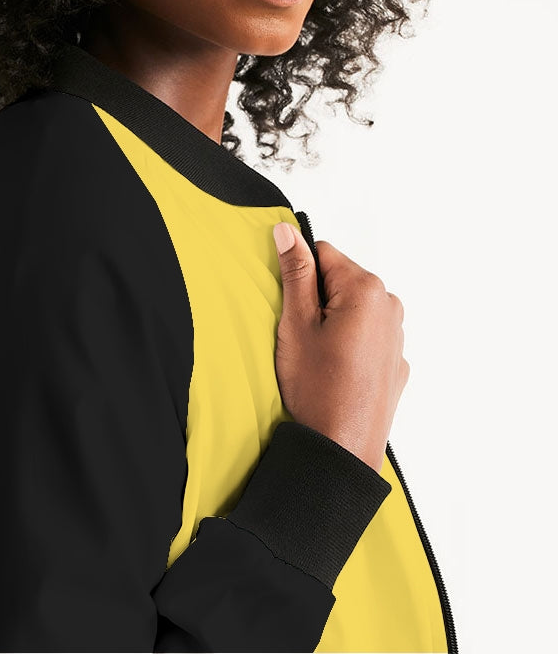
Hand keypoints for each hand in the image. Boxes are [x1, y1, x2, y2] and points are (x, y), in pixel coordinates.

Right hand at [272, 221, 409, 473]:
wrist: (340, 450)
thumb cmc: (317, 390)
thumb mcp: (296, 324)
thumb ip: (295, 272)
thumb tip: (287, 232)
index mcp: (366, 290)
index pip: (323, 253)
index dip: (300, 278)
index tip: (293, 308)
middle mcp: (389, 306)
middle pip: (341, 280)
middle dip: (318, 300)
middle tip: (303, 337)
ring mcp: (397, 335)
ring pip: (353, 308)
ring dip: (334, 322)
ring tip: (319, 357)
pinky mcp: (396, 361)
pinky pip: (366, 335)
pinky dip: (349, 343)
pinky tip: (335, 371)